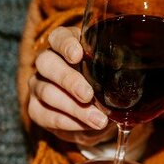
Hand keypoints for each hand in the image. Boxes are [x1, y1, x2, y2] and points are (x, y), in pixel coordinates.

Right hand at [28, 27, 110, 144]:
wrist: (92, 114)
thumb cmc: (102, 84)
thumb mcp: (110, 72)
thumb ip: (114, 69)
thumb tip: (129, 82)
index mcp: (65, 44)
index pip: (58, 37)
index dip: (66, 45)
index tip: (78, 55)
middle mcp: (47, 62)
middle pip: (47, 63)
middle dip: (68, 80)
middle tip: (88, 95)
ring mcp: (38, 85)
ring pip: (47, 92)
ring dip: (73, 107)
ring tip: (97, 119)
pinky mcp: (34, 108)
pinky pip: (46, 115)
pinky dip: (68, 122)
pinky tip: (85, 126)